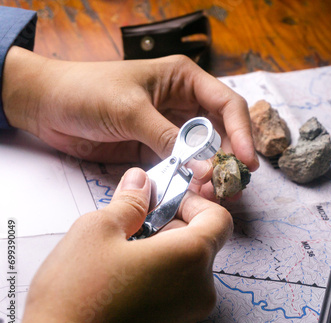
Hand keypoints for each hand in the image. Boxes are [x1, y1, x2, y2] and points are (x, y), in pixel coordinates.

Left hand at [2, 46, 258, 196]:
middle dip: (230, 159)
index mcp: (185, 79)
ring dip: (213, 174)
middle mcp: (184, 103)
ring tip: (216, 196)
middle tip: (232, 187)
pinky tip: (194, 194)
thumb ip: (167, 139)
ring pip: (204, 153)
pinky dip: (190, 181)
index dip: (242, 133)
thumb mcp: (130, 111)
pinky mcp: (156, 148)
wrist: (47, 105)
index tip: (246, 161)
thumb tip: (201, 168)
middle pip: (222, 132)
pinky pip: (181, 166)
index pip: (227, 105)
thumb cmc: (87, 91)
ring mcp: (171, 128)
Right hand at [19, 168, 232, 322]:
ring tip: (120, 258)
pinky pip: (174, 295)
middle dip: (169, 228)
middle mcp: (199, 290)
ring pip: (184, 270)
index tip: (165, 201)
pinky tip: (121, 284)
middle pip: (200, 244)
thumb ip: (130, 202)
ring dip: (160, 255)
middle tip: (132, 226)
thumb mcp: (97, 231)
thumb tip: (140, 182)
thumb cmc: (75, 297)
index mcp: (191, 258)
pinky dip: (156, 281)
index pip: (218, 219)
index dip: (193, 203)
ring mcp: (188, 316)